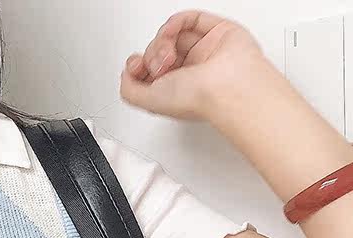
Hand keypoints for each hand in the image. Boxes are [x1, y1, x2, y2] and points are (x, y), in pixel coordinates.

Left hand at [120, 10, 266, 121]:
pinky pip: (189, 19)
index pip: (148, 70)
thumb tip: (126, 74)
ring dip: (161, 41)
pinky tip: (172, 32)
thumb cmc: (196, 99)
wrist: (226, 87)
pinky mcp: (216, 32)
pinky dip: (175, 22)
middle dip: (150, 55)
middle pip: (156, 51)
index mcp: (172, 90)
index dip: (137, 65)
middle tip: (159, 66)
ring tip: (169, 55)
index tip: (136, 68)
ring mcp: (201, 51)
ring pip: (171, 34)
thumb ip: (128, 90)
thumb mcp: (147, 102)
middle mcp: (187, 71)